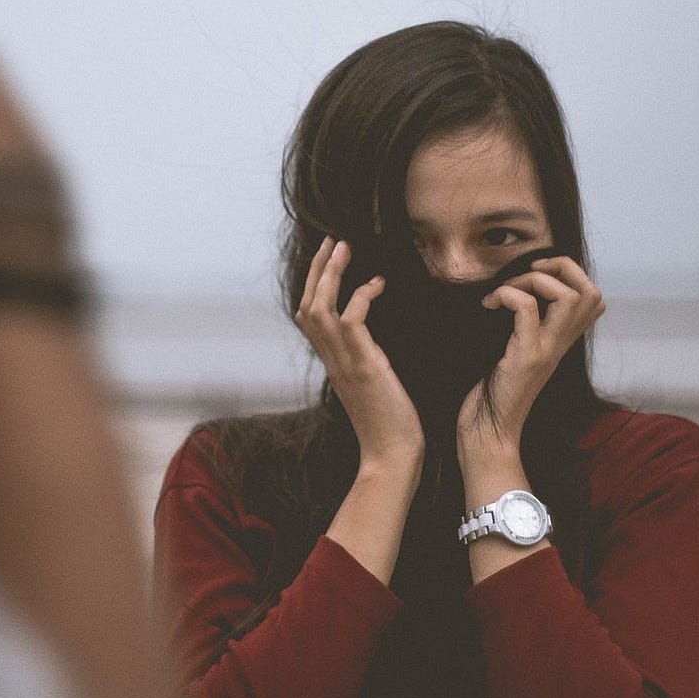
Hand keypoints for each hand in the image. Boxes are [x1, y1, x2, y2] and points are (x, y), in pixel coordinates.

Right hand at [295, 237, 423, 473]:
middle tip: (332, 241)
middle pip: (306, 305)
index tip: (330, 262)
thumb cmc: (390, 427)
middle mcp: (331, 360)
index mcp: (333, 364)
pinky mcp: (362, 366)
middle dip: (318, 270)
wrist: (392, 456)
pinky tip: (377, 284)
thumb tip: (372, 347)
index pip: (308, 319)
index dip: (314, 287)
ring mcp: (343, 363)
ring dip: (330, 274)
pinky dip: (361, 296)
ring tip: (344, 248)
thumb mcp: (372, 388)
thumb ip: (365, 364)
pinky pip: (350, 320)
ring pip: (319, 308)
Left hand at [458, 255, 605, 458]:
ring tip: (506, 292)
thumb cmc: (493, 392)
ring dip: (533, 280)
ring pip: (570, 296)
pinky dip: (508, 295)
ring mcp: (546, 351)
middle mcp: (561, 345)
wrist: (488, 431)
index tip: (534, 275)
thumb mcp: (514, 352)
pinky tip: (490, 305)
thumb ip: (523, 328)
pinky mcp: (526, 357)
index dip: (570, 274)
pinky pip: (528, 309)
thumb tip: (510, 295)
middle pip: (591, 292)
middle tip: (525, 275)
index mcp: (560, 342)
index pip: (594, 299)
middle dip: (560, 268)